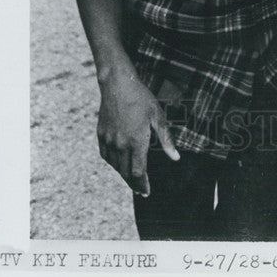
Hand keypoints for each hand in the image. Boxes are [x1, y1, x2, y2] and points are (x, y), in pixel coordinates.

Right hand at [97, 71, 178, 195]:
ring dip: (124, 175)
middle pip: (126, 173)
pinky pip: (106, 156)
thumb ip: (166, 139)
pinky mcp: (101, 135)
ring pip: (116, 166)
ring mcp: (109, 140)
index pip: (138, 172)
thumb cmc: (141, 99)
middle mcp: (120, 144)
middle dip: (134, 184)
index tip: (146, 192)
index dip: (142, 185)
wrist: (118, 85)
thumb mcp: (158, 116)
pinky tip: (119, 164)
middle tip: (141, 191)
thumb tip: (175, 157)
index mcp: (136, 141)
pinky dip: (113, 163)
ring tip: (132, 179)